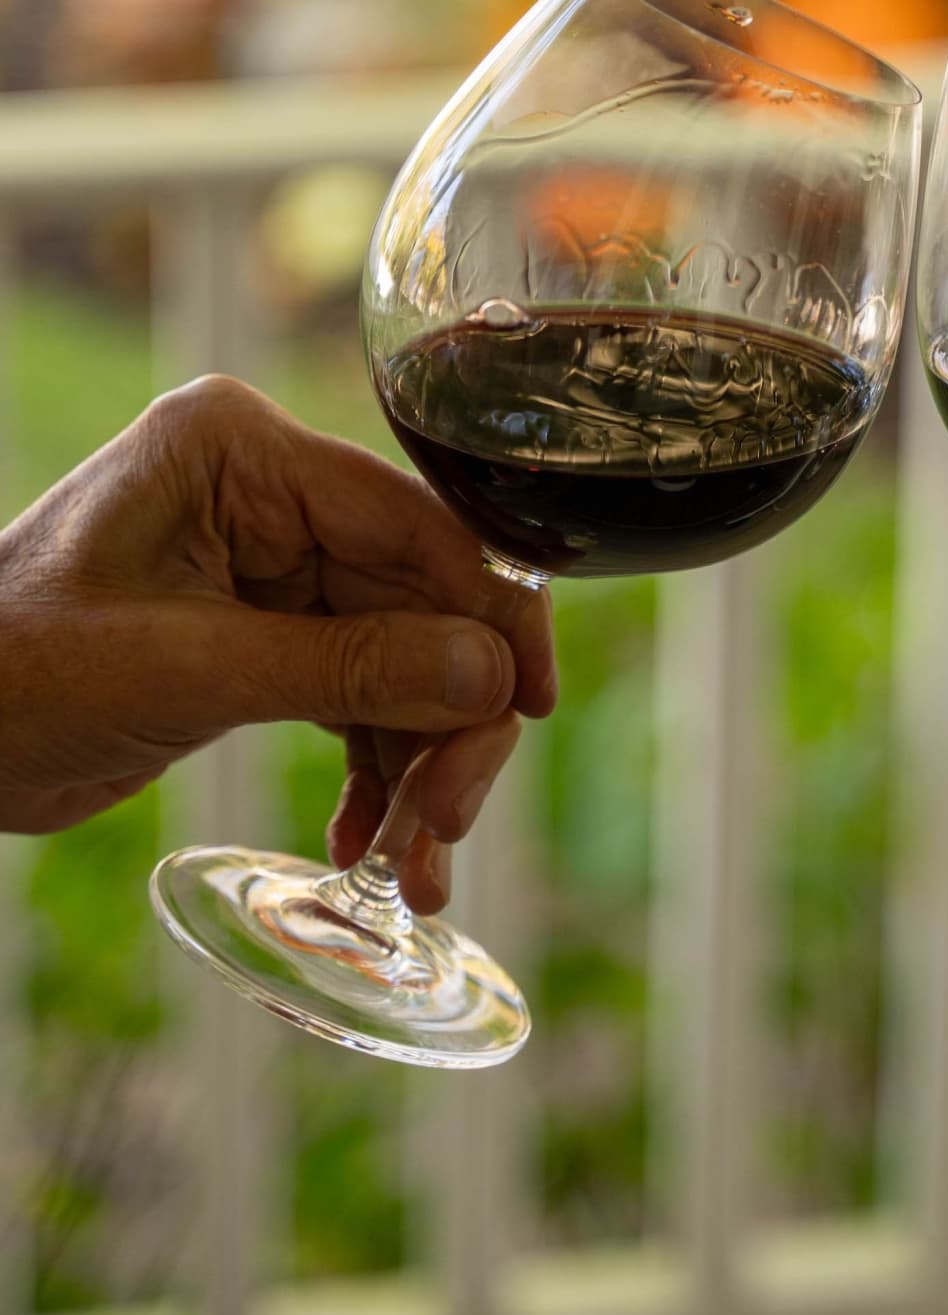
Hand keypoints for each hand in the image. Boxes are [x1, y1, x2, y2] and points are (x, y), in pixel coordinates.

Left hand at [0, 376, 555, 910]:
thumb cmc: (10, 673)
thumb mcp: (183, 672)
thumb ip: (346, 670)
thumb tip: (488, 678)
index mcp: (241, 450)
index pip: (413, 522)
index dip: (487, 614)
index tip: (529, 706)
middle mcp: (267, 491)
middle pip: (422, 598)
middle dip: (447, 718)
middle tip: (447, 826)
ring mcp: (269, 560)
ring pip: (404, 655)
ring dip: (418, 763)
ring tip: (415, 865)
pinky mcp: (263, 628)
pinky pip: (357, 691)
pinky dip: (372, 769)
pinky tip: (364, 842)